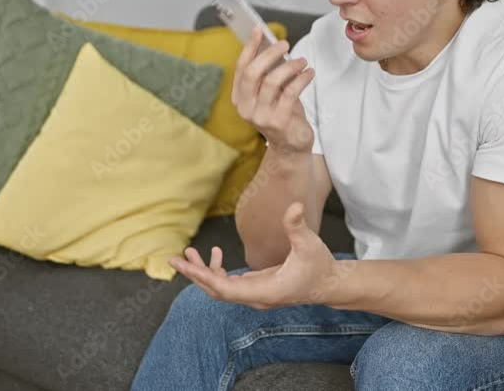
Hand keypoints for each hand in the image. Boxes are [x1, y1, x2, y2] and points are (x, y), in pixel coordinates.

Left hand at [169, 202, 337, 308]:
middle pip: (217, 291)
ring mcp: (255, 295)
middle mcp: (257, 298)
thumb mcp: (309, 244)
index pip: (227, 289)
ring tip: (188, 254)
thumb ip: (297, 226)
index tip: (188, 267)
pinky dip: (218, 271)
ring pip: (221, 289)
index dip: (206, 277)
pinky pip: (229, 284)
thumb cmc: (321, 266)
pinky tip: (215, 254)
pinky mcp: (256, 289)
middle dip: (195, 275)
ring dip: (203, 273)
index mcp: (266, 292)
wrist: (330, 284)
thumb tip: (295, 206)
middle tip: (174, 259)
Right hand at [232, 26, 315, 153]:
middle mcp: (246, 107)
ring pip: (272, 81)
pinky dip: (302, 79)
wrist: (291, 146)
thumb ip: (268, 73)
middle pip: (253, 72)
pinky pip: (290, 92)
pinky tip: (309, 73)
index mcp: (240, 98)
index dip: (250, 47)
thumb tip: (272, 45)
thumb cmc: (282, 114)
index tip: (259, 30)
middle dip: (269, 54)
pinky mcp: (278, 122)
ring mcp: (261, 116)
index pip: (241, 67)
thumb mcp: (272, 93)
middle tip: (285, 43)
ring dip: (290, 66)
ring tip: (303, 61)